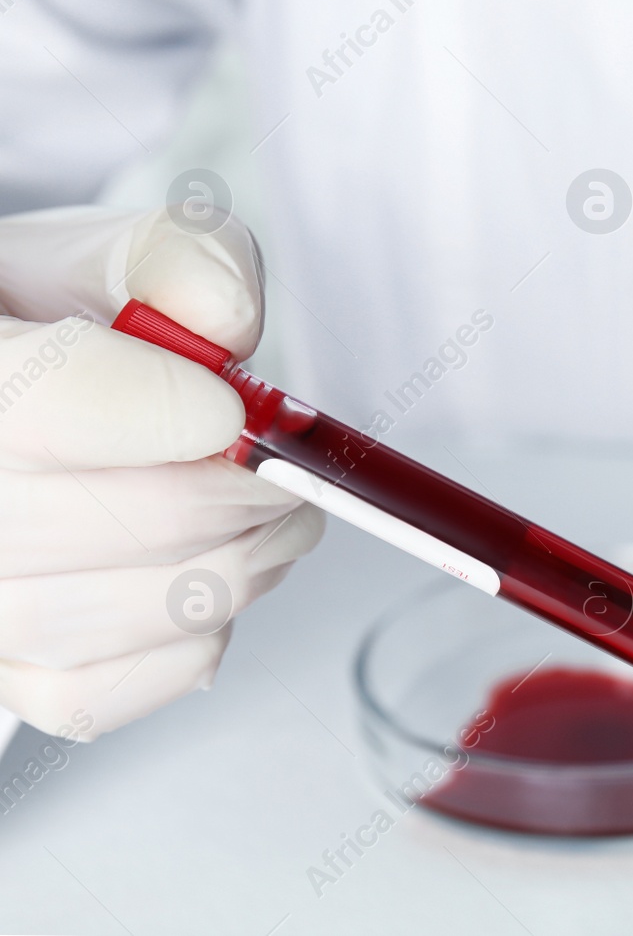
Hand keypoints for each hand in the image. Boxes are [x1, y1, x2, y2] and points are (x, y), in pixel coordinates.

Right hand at [0, 205, 323, 738]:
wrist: (12, 381)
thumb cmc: (45, 325)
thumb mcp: (102, 257)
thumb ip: (177, 261)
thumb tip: (227, 318)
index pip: (45, 406)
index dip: (160, 411)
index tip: (232, 408)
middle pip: (106, 522)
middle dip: (234, 494)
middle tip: (285, 469)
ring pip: (109, 619)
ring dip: (233, 566)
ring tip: (268, 516)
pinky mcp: (1, 670)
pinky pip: (94, 696)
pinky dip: (186, 644)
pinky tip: (206, 578)